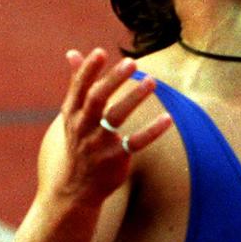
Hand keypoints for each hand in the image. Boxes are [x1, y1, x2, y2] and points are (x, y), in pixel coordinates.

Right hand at [56, 48, 171, 205]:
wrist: (74, 189)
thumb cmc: (77, 144)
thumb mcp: (71, 115)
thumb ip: (77, 84)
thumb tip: (72, 53)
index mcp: (72, 114)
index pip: (79, 88)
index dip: (89, 70)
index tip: (101, 52)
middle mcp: (83, 127)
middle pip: (97, 99)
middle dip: (113, 80)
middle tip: (132, 62)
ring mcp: (99, 144)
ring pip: (116, 117)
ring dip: (134, 98)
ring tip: (152, 81)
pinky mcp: (115, 159)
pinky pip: (136, 143)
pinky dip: (152, 131)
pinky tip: (168, 118)